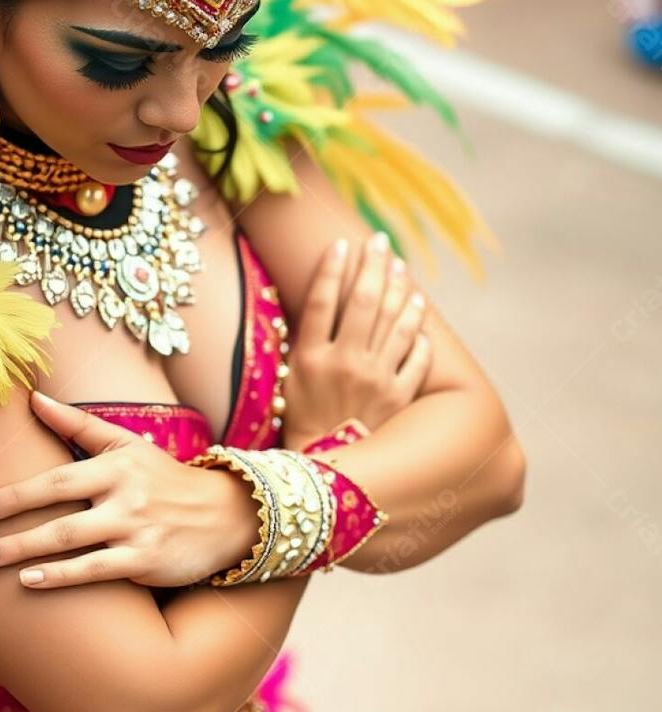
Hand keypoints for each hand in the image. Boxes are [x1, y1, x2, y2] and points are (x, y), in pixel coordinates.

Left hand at [0, 391, 259, 588]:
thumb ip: (77, 425)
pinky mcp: (147, 559)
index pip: (56, 479)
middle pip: (57, 513)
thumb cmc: (164, 479)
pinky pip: (95, 570)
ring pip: (71, 544)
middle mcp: (124, 495)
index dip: (15, 494)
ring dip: (26, 555)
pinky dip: (60, 577)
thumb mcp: (126, 445)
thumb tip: (32, 397)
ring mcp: (136, 529)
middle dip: (11, 531)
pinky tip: (29, 582)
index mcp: (115, 465)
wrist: (225, 514)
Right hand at [283, 232, 431, 448]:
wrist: (324, 469)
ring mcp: (375, 380)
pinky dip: (419, 333)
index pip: (323, 301)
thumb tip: (322, 302)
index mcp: (311, 358)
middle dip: (374, 266)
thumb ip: (306, 342)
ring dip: (401, 290)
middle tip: (381, 242)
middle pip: (364, 302)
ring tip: (402, 269)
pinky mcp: (398, 397)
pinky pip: (416, 357)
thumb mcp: (291, 380)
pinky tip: (418, 313)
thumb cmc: (303, 420)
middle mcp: (344, 364)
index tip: (343, 243)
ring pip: (395, 322)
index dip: (333, 269)